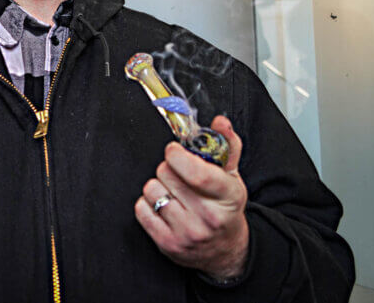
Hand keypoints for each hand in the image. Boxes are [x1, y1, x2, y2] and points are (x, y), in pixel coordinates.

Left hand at [134, 116, 248, 280]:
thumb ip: (227, 145)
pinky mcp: (167, 244)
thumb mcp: (232, 177)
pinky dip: (147, 203)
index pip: (196, 173)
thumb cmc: (225, 209)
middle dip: (169, 167)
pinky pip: (141, 209)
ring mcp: (187, 233)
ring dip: (158, 185)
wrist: (225, 250)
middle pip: (167, 174)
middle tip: (179, 175)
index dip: (177, 155)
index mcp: (228, 197)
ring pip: (151, 189)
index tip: (173, 150)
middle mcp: (208, 217)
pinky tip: (163, 206)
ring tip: (173, 192)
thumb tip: (220, 122)